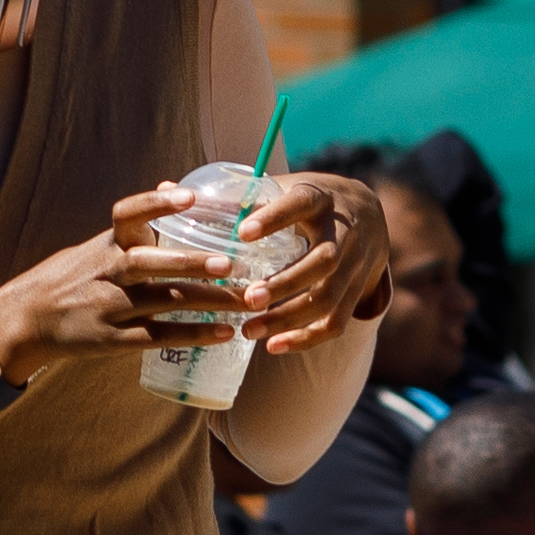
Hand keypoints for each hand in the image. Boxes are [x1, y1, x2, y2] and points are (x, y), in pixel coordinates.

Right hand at [0, 195, 239, 375]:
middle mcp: (109, 272)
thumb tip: (170, 184)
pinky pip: (160, 337)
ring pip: (164, 302)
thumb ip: (135, 224)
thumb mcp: (96, 245)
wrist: (27, 321)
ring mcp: (112, 307)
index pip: (129, 214)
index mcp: (107, 244)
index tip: (189, 197)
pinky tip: (225, 333)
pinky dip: (193, 335)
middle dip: (191, 263)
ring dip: (206, 301)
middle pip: (152, 264)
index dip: (158, 204)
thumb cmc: (71, 278)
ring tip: (244, 299)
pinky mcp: (114, 340)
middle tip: (231, 263)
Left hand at [221, 171, 381, 353]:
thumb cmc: (305, 202)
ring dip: (289, 317)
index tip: (242, 234)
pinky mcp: (355, 293)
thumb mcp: (281, 188)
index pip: (301, 204)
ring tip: (249, 330)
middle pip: (324, 260)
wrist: (366, 214)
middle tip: (248, 299)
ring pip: (329, 296)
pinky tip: (273, 347)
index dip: (274, 218)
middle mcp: (343, 231)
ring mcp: (354, 264)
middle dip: (286, 282)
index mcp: (319, 198)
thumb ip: (232, 195)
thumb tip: (168, 188)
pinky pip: (336, 322)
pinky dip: (306, 339)